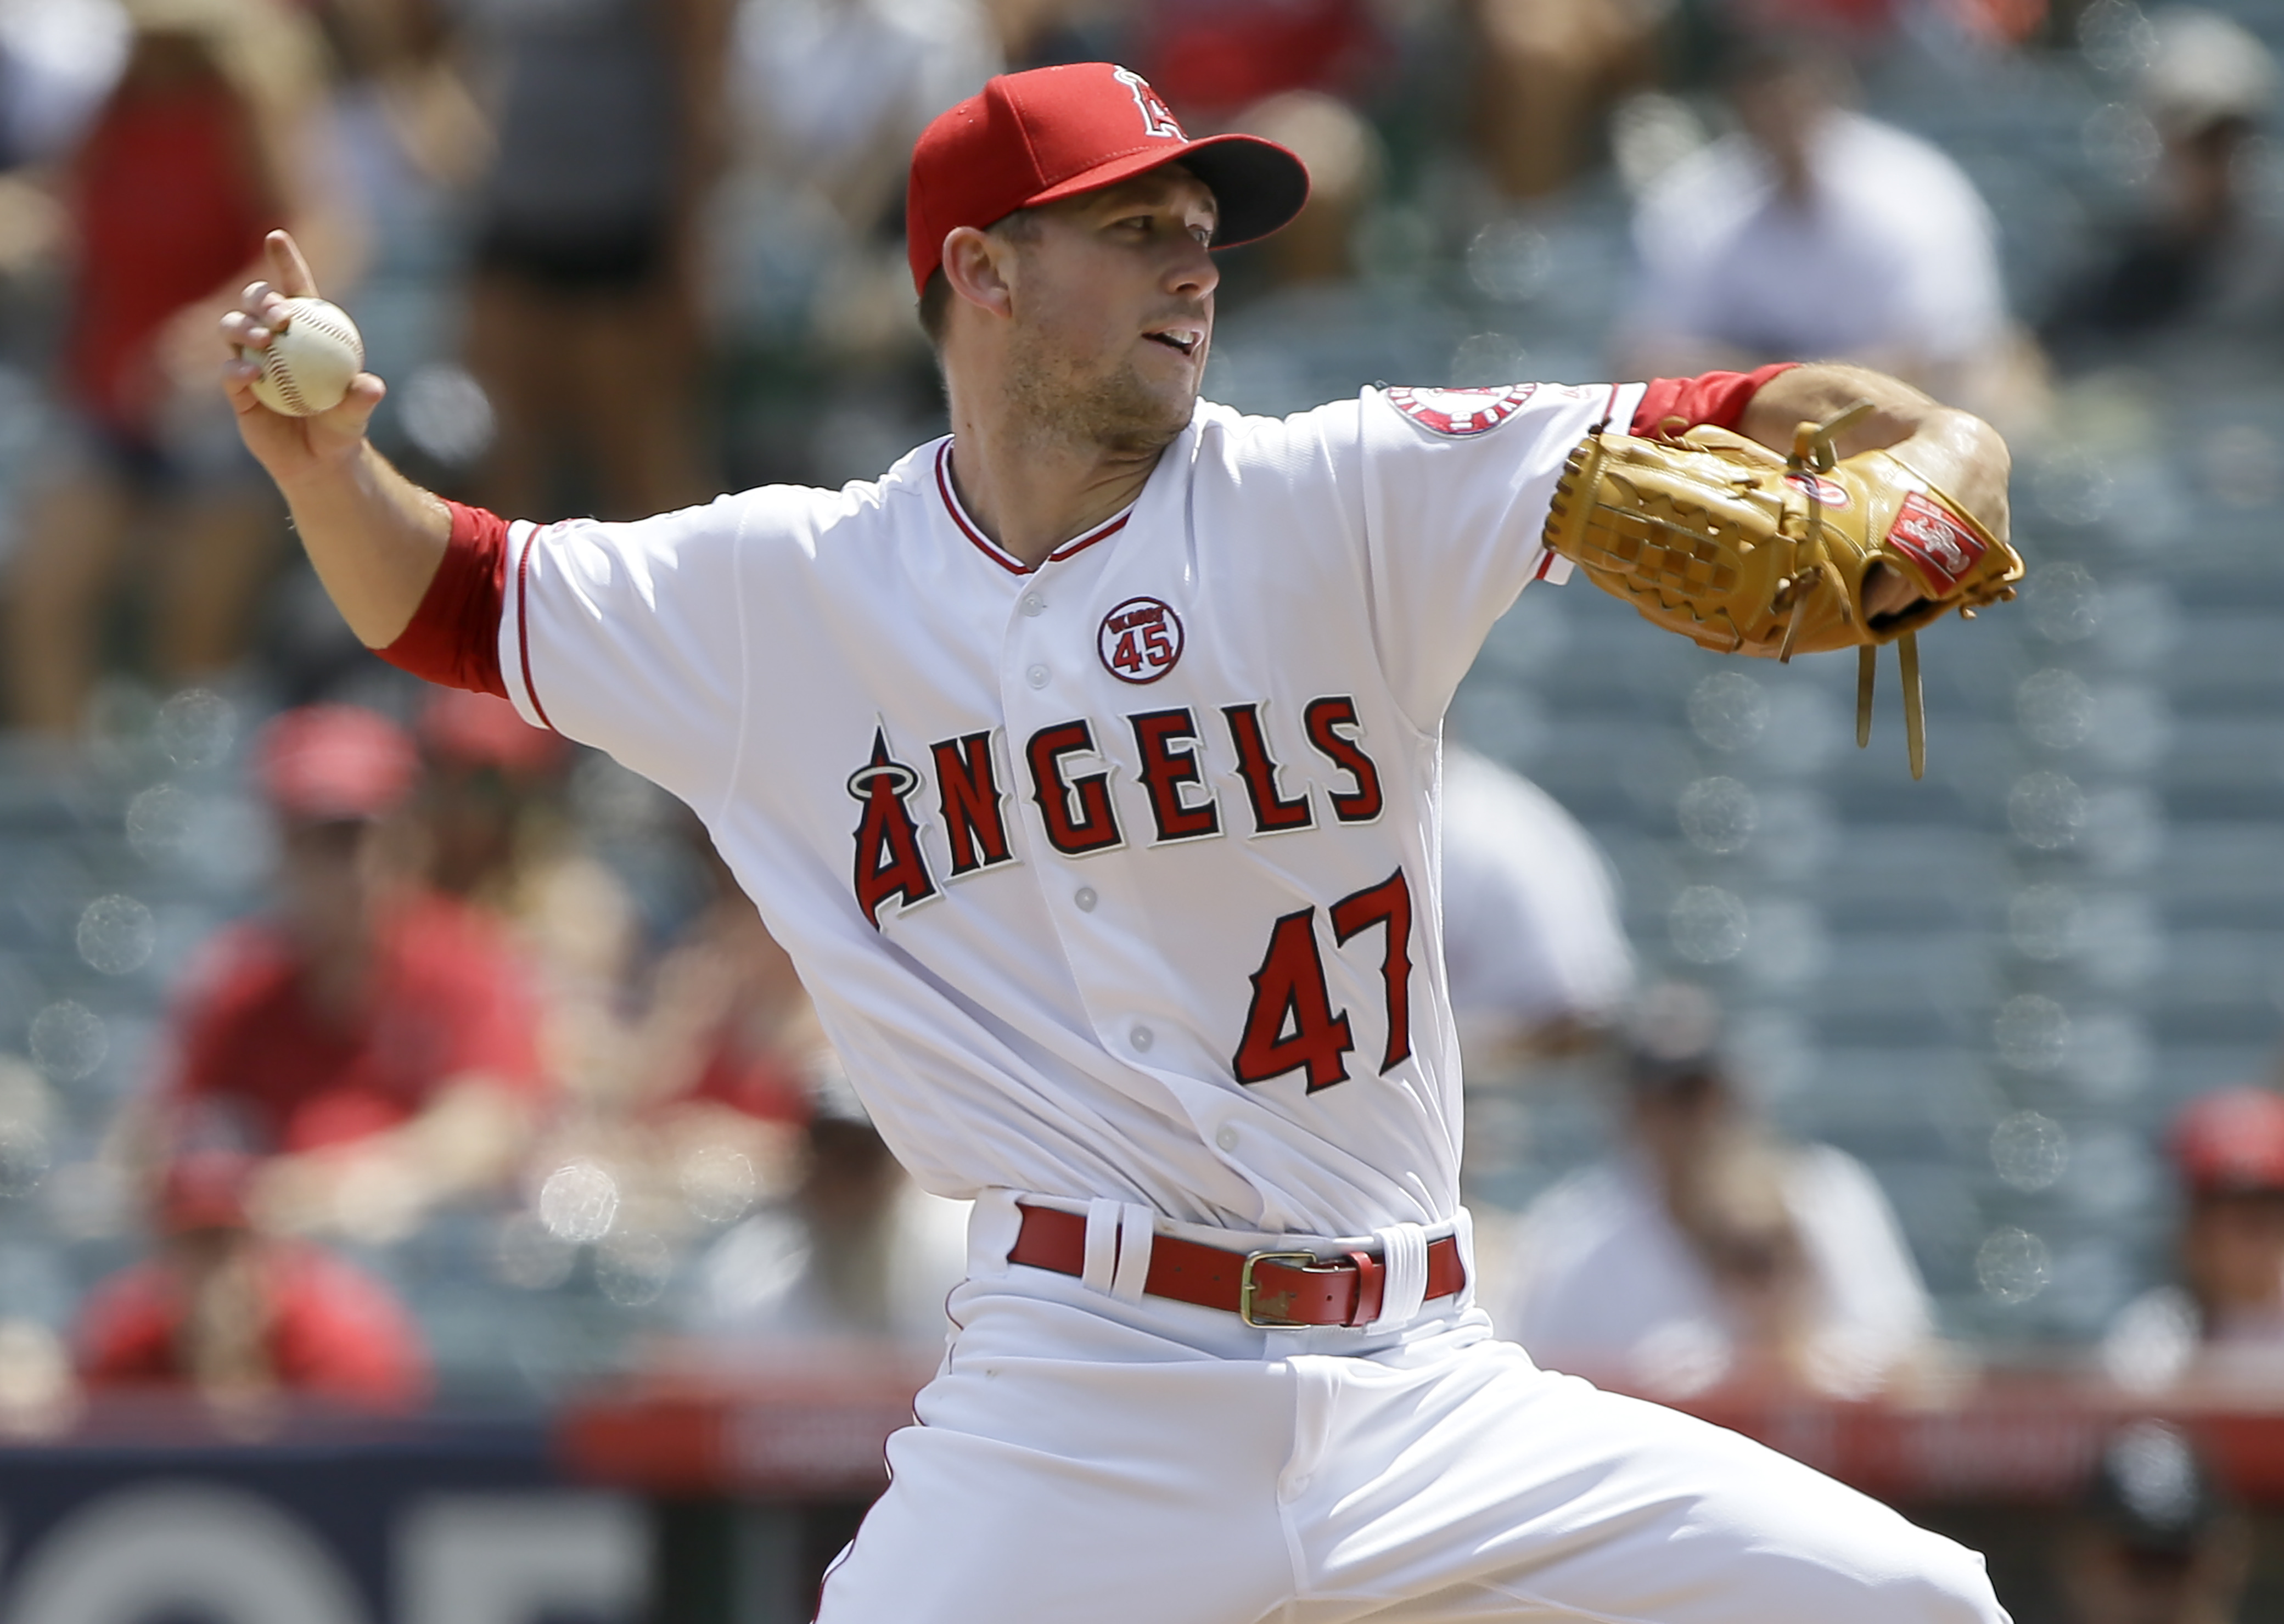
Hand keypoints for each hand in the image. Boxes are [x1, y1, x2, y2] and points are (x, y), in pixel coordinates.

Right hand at [219, 231, 385, 489]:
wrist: (317, 463)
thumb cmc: (340, 430)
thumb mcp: (355, 414)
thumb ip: (361, 399)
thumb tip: (371, 386)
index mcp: (305, 334)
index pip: (295, 291)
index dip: (284, 262)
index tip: (276, 237)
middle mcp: (273, 342)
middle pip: (257, 304)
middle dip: (262, 299)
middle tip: (280, 316)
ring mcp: (249, 361)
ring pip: (234, 329)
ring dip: (244, 327)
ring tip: (264, 339)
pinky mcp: (236, 390)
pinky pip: (230, 373)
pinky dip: (237, 369)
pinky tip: (252, 372)